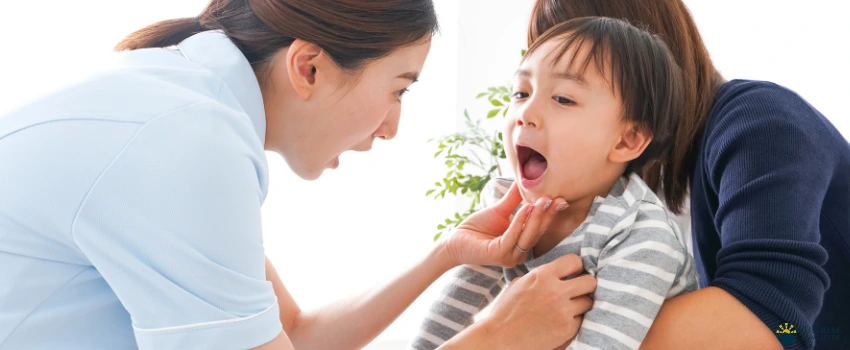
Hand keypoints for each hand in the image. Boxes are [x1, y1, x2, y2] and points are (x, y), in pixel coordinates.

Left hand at [438, 182, 567, 267]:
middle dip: (548, 215)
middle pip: (538, 232)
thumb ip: (515, 198)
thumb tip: (526, 178)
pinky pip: (512, 237)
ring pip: (528, 236)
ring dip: (536, 217)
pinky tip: (526, 208)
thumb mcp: (500, 210)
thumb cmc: (477, 228)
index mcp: (522, 244)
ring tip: (542, 200)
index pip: (541, 228)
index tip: (562, 200)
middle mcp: (519, 253)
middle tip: (557, 198)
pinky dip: (520, 221)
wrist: (455, 240)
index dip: (551, 214)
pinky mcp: (498, 255)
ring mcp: (510, 257)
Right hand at [480, 254, 595, 349]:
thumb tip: (557, 272)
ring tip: (568, 309)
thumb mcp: (519, 284)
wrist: (501, 338)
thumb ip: (539, 276)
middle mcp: (555, 290)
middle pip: (590, 281)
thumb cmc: (506, 311)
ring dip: (581, 305)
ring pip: (588, 302)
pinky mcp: (567, 328)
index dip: (576, 268)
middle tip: (577, 292)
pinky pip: (582, 320)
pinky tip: (562, 322)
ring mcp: (563, 310)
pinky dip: (575, 321)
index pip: (575, 261)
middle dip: (585, 286)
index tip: (574, 274)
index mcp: (542, 275)